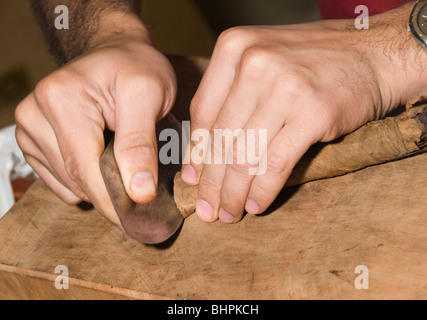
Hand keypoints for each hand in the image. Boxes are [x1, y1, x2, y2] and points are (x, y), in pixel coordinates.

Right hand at [15, 18, 176, 226]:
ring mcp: (31, 128)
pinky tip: (103, 162)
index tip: (133, 221)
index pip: (84, 168)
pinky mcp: (35, 141)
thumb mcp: (149, 95)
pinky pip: (61, 180)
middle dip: (109, 195)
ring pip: (68, 183)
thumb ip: (140, 142)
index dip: (111, 201)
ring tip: (124, 165)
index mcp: (61, 99)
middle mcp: (35, 113)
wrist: (118, 53)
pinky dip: (85, 181)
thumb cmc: (136, 68)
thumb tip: (138, 191)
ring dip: (98, 186)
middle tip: (141, 197)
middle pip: (75, 178)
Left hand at [181, 6, 426, 222]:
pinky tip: (256, 205)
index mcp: (234, 47)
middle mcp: (254, 63)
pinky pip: (276, 164)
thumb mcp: (263, 62)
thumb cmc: (313, 63)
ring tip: (229, 213)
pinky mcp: (313, 113)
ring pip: (244, 155)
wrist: (372, 55)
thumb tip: (202, 152)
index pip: (203, 112)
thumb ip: (232, 96)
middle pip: (221, 138)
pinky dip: (263, 191)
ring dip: (233, 193)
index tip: (193, 180)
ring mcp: (284, 87)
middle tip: (208, 209)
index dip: (196, 153)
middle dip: (212, 183)